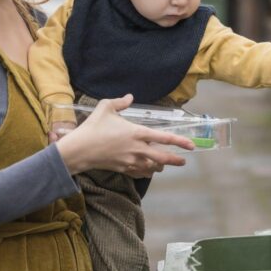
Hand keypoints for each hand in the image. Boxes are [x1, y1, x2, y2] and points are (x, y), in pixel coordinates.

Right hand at [53, 94, 193, 174]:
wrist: (80, 150)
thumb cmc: (93, 127)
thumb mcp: (105, 107)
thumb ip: (120, 102)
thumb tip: (129, 97)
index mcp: (137, 132)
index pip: (164, 138)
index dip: (180, 142)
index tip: (191, 145)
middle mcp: (138, 148)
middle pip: (163, 157)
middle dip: (176, 159)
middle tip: (183, 160)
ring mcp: (131, 161)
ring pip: (153, 167)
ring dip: (161, 165)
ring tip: (165, 163)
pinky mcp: (123, 169)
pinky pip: (140, 174)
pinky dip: (147, 172)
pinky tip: (149, 170)